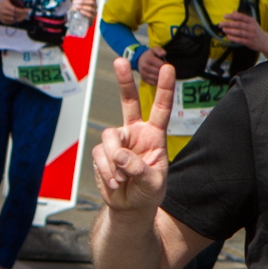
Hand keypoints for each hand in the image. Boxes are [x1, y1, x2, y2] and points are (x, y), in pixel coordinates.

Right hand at [0, 0, 28, 24]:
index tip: (28, 10)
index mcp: (6, 6)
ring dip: (21, 18)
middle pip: (17, 15)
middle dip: (23, 14)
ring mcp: (4, 18)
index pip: (16, 10)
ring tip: (24, 15)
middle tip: (27, 12)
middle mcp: (5, 13)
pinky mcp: (5, 22)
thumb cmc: (3, 3)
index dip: (23, 10)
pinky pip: (13, 22)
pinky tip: (20, 17)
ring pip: (15, 20)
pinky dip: (17, 20)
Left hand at [71, 0, 95, 20]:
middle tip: (75, 2)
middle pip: (92, 2)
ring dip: (83, 7)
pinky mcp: (92, 17)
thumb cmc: (77, 7)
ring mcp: (94, 11)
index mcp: (92, 0)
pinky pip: (90, 15)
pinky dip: (85, 13)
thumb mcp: (74, 3)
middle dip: (83, 2)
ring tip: (76, 7)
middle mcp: (94, 5)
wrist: (78, 17)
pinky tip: (80, 11)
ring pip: (90, 8)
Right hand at [92, 58, 172, 213]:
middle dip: (124, 82)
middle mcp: (135, 133)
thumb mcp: (153, 183)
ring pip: (109, 138)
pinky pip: (100, 156)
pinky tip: (115, 183)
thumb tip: (119, 156)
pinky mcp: (102, 154)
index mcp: (155, 136)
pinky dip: (107, 172)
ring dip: (115, 161)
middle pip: (127, 102)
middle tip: (119, 61)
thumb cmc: (148, 193)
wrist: (129, 207)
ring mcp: (117, 142)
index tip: (167, 67)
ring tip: (122, 179)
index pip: (160, 109)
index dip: (164, 88)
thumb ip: (139, 168)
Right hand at [137, 46, 166, 85]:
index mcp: (149, 59)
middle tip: (167, 70)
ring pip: (157, 78)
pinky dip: (159, 82)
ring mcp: (143, 74)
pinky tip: (160, 78)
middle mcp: (145, 67)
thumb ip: (160, 50)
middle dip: (165, 72)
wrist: (140, 60)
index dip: (167, 66)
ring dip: (162, 77)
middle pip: (159, 72)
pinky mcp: (144, 79)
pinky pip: (154, 83)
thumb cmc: (150, 55)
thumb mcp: (155, 49)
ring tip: (164, 74)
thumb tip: (164, 54)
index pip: (161, 65)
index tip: (168, 65)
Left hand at [220, 11, 267, 55]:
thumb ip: (241, 18)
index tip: (224, 16)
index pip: (241, 17)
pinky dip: (233, 38)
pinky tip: (228, 37)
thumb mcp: (250, 23)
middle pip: (239, 24)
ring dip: (230, 31)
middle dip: (229, 24)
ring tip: (223, 29)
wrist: (264, 41)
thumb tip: (233, 11)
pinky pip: (240, 40)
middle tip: (220, 24)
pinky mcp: (249, 42)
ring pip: (239, 32)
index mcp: (251, 21)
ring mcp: (251, 35)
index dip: (232, 16)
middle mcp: (251, 27)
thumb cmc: (254, 30)